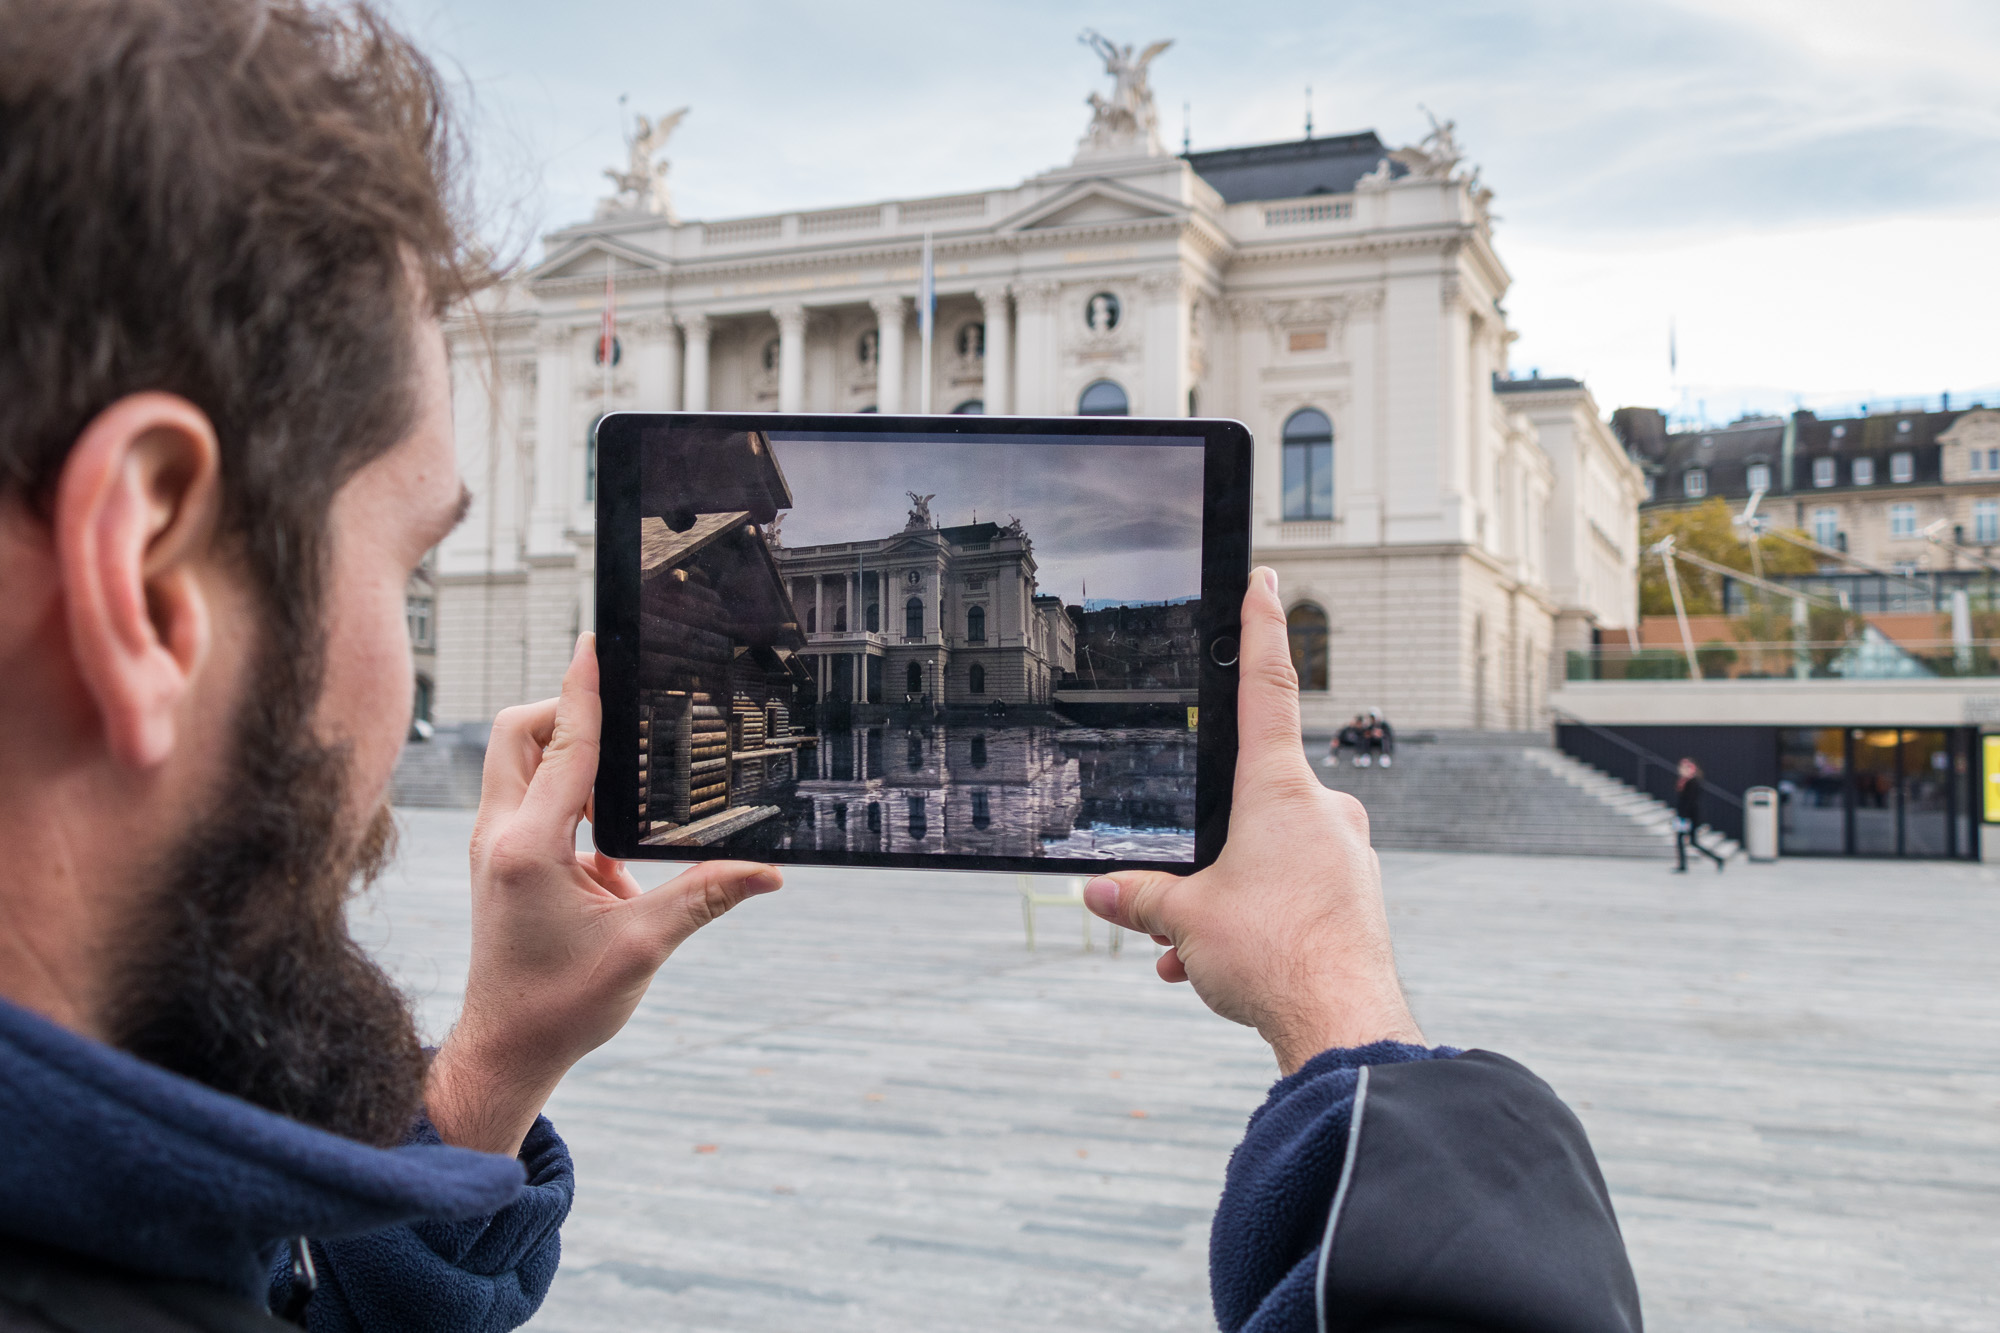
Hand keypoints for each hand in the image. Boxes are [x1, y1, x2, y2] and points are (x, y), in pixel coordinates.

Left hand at [426, 634, 782, 1155]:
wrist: (505, 1051)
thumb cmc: (560, 1005)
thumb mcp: (643, 946)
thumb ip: (705, 895)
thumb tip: (769, 871)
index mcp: (529, 847)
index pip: (562, 744)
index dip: (584, 689)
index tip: (597, 644)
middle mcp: (499, 835)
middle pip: (519, 732)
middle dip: (565, 711)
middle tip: (620, 718)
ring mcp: (491, 845)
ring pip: (518, 761)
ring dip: (567, 754)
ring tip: (625, 780)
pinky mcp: (498, 859)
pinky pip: (527, 798)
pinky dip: (569, 796)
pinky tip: (613, 840)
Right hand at [1082, 568, 1422, 1074]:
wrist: (1343, 1024)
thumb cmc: (1272, 957)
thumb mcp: (1184, 920)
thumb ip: (1140, 898)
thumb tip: (1099, 894)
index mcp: (1278, 790)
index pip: (1267, 687)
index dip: (1260, 629)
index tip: (1265, 580)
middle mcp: (1322, 809)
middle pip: (1252, 801)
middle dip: (1210, 845)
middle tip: (1180, 898)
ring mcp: (1347, 852)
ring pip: (1270, 855)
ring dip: (1228, 896)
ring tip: (1192, 952)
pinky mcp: (1356, 895)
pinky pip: (1295, 891)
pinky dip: (1256, 921)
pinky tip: (1221, 968)